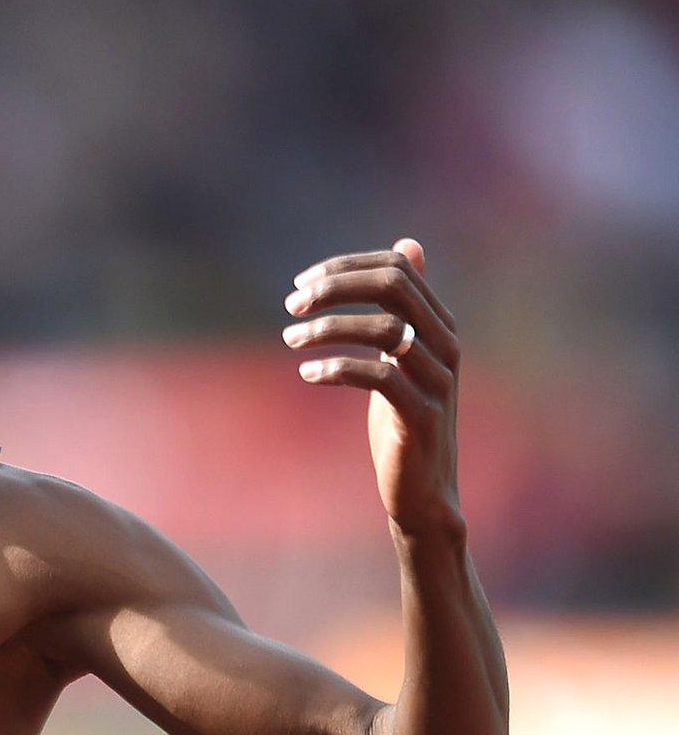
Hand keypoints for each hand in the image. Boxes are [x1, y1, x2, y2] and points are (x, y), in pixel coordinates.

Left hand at [282, 237, 463, 537]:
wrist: (423, 488)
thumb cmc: (404, 417)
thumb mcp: (402, 354)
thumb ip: (403, 305)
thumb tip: (409, 245)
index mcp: (439, 323)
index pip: (396, 269)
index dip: (346, 268)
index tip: (302, 284)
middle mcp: (446, 344)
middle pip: (393, 287)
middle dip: (336, 287)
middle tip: (292, 305)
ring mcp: (437, 379)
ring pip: (384, 329)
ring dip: (327, 328)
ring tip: (289, 338)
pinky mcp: (421, 414)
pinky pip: (378, 376)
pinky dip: (336, 368)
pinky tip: (307, 372)